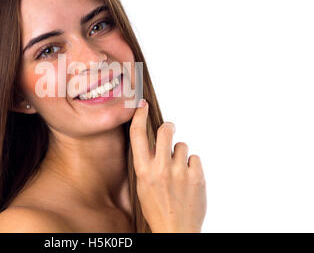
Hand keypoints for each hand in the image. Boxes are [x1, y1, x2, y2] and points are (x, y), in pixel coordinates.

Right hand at [129, 99, 206, 232]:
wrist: (176, 230)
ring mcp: (180, 172)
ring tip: (179, 170)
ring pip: (182, 146)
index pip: (137, 135)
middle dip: (168, 128)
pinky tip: (188, 178)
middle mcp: (160, 168)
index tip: (142, 105)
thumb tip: (155, 144)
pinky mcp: (197, 176)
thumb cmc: (157, 209)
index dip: (139, 116)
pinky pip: (195, 158)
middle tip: (169, 130)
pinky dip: (192, 165)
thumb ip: (147, 164)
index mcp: (143, 171)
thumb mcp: (143, 185)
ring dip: (180, 153)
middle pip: (165, 130)